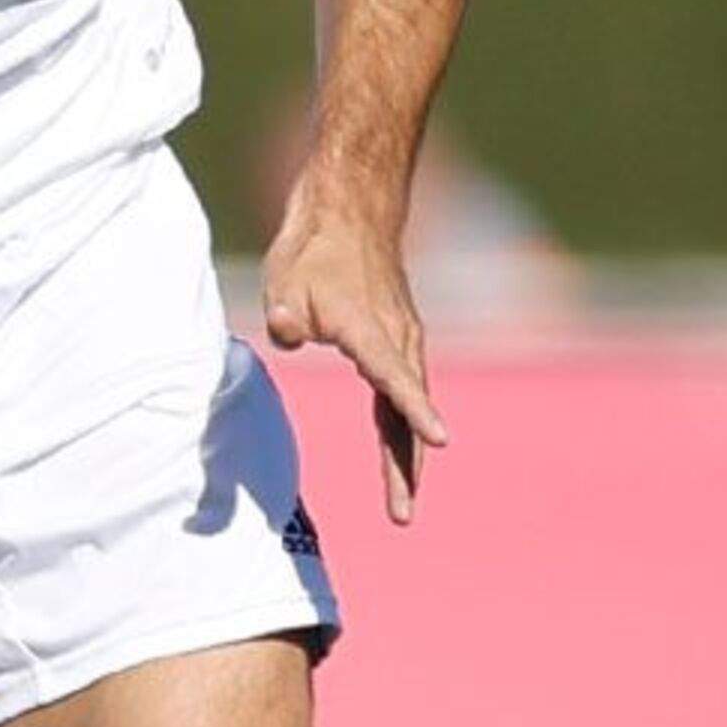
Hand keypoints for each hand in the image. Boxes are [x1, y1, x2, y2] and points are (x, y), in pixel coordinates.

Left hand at [260, 188, 449, 521]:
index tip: (441, 440)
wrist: (350, 212)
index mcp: (369, 330)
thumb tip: (289, 334)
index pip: (394, 378)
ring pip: (409, 407)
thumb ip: (286, 316)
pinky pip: (404, 393)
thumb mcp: (285, 280)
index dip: (415, 411)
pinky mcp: (398, 341)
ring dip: (407, 455)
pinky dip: (404, 426)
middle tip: (401, 514)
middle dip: (406, 466)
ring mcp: (403, 341)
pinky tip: (401, 452)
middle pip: (406, 411)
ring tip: (402, 504)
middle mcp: (396, 340)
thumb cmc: (314, 249)